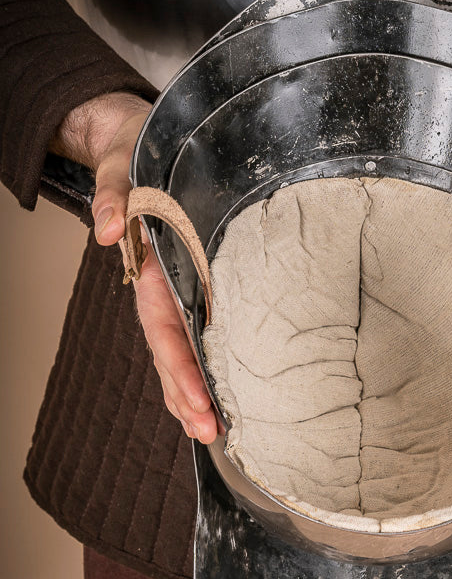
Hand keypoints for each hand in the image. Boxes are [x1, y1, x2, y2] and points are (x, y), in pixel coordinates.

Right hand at [52, 93, 216, 443]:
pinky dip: (205, 368)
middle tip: (212, 433)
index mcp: (150, 273)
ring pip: (182, 354)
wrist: (137, 145)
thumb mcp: (120, 171)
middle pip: (173, 355)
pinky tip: (220, 394)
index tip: (199, 405)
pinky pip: (198, 334)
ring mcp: (178, 294)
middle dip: (188, 397)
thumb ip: (111, 198)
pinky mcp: (195, 289)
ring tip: (213, 431)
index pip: (165, 331)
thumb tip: (105, 230)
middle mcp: (163, 291)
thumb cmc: (134, 159)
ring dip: (194, 393)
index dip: (181, 370)